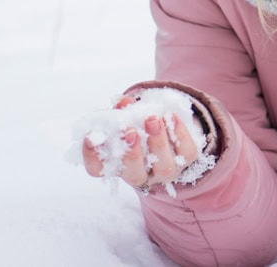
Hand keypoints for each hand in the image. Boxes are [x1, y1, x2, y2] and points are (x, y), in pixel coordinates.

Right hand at [81, 95, 199, 189]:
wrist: (170, 127)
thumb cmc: (140, 124)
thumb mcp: (127, 116)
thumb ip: (123, 111)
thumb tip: (124, 102)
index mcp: (118, 164)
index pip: (99, 169)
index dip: (92, 156)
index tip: (89, 137)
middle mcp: (141, 174)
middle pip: (134, 174)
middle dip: (131, 154)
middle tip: (130, 131)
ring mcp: (166, 170)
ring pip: (164, 167)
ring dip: (158, 143)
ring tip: (153, 119)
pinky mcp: (187, 160)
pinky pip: (187, 152)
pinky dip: (179, 133)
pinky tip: (171, 116)